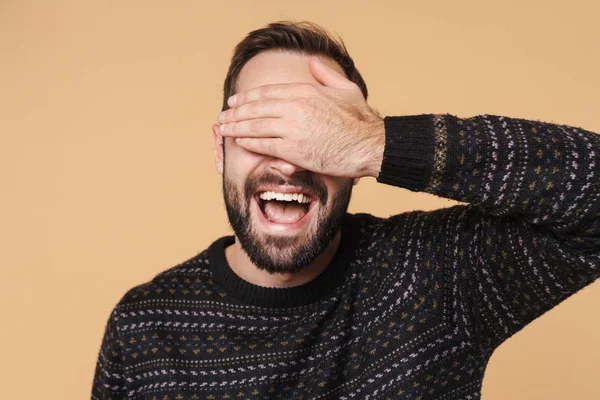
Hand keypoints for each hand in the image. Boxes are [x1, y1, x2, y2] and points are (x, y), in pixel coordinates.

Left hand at [216, 56, 384, 178]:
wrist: (369, 145)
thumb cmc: (360, 121)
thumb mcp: (346, 89)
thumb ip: (326, 75)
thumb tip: (312, 63)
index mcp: (305, 90)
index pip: (267, 92)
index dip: (247, 96)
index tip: (235, 100)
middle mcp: (295, 107)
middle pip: (256, 108)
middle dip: (236, 112)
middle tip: (223, 115)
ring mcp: (292, 129)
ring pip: (255, 127)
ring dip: (236, 127)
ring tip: (223, 128)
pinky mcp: (294, 150)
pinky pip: (264, 145)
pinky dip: (249, 143)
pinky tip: (239, 142)